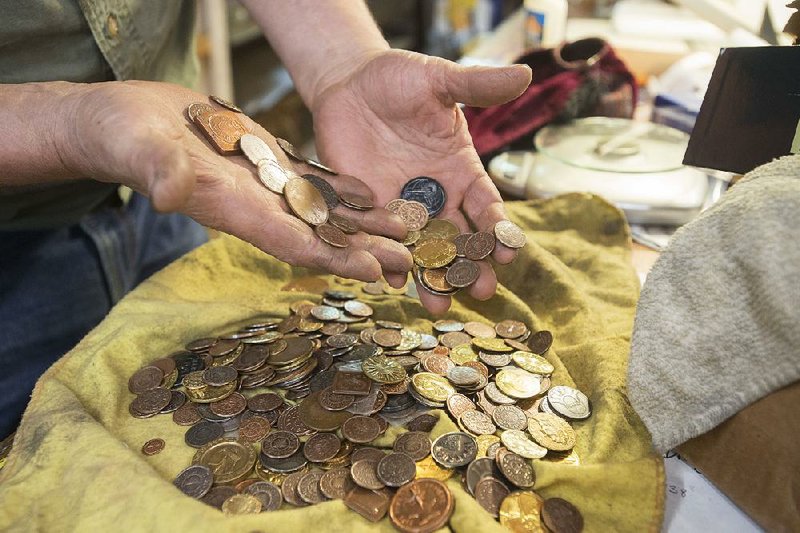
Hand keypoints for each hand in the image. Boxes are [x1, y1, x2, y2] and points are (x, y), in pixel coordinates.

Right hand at [60, 80, 411, 281]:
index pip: (291, 241)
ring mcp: (261, 186)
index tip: (374, 272)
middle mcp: (254, 205)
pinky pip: (311, 181)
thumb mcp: (139, 148)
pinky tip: (371, 195)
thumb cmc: (121, 136)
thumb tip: (173, 194)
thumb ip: (160, 171)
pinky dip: (342, 190)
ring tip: (407, 229)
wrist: (122, 120)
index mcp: (231, 209)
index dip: (333, 257)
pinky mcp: (263, 163)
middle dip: (365, 249)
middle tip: (412, 260)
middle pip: (320, 234)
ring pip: (322, 211)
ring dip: (363, 224)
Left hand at [311, 50, 531, 312]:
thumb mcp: (438, 80)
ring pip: (421, 249)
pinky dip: (384, 261)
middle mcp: (435, 196)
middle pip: (459, 239)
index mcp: (461, 171)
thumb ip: (476, 85)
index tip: (510, 250)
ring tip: (439, 306)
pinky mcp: (367, 211)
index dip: (498, 228)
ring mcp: (401, 208)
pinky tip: (391, 282)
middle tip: (483, 293)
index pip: (486, 206)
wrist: (348, 86)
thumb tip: (525, 73)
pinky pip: (378, 242)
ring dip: (431, 277)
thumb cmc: (399, 80)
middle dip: (471, 266)